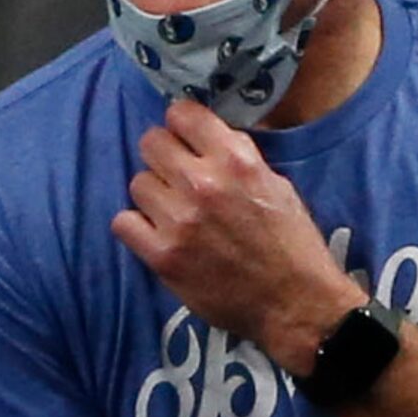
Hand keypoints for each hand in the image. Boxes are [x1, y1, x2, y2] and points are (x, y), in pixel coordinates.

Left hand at [111, 99, 365, 373]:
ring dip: (153, 194)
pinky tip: (156, 233)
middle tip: (176, 176)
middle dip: (163, 156)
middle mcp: (203, 183)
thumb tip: (207, 137)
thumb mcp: (276, 184)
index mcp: (235, 160)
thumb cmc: (292, 243)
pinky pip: (123, 223)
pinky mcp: (162, 256)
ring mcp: (178, 220)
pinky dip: (136, 226)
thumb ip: (238, 157)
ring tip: (172, 211)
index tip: (185, 138)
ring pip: (137, 183)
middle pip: (151, 143)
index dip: (181, 125)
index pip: (182, 114)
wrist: (294, 302)